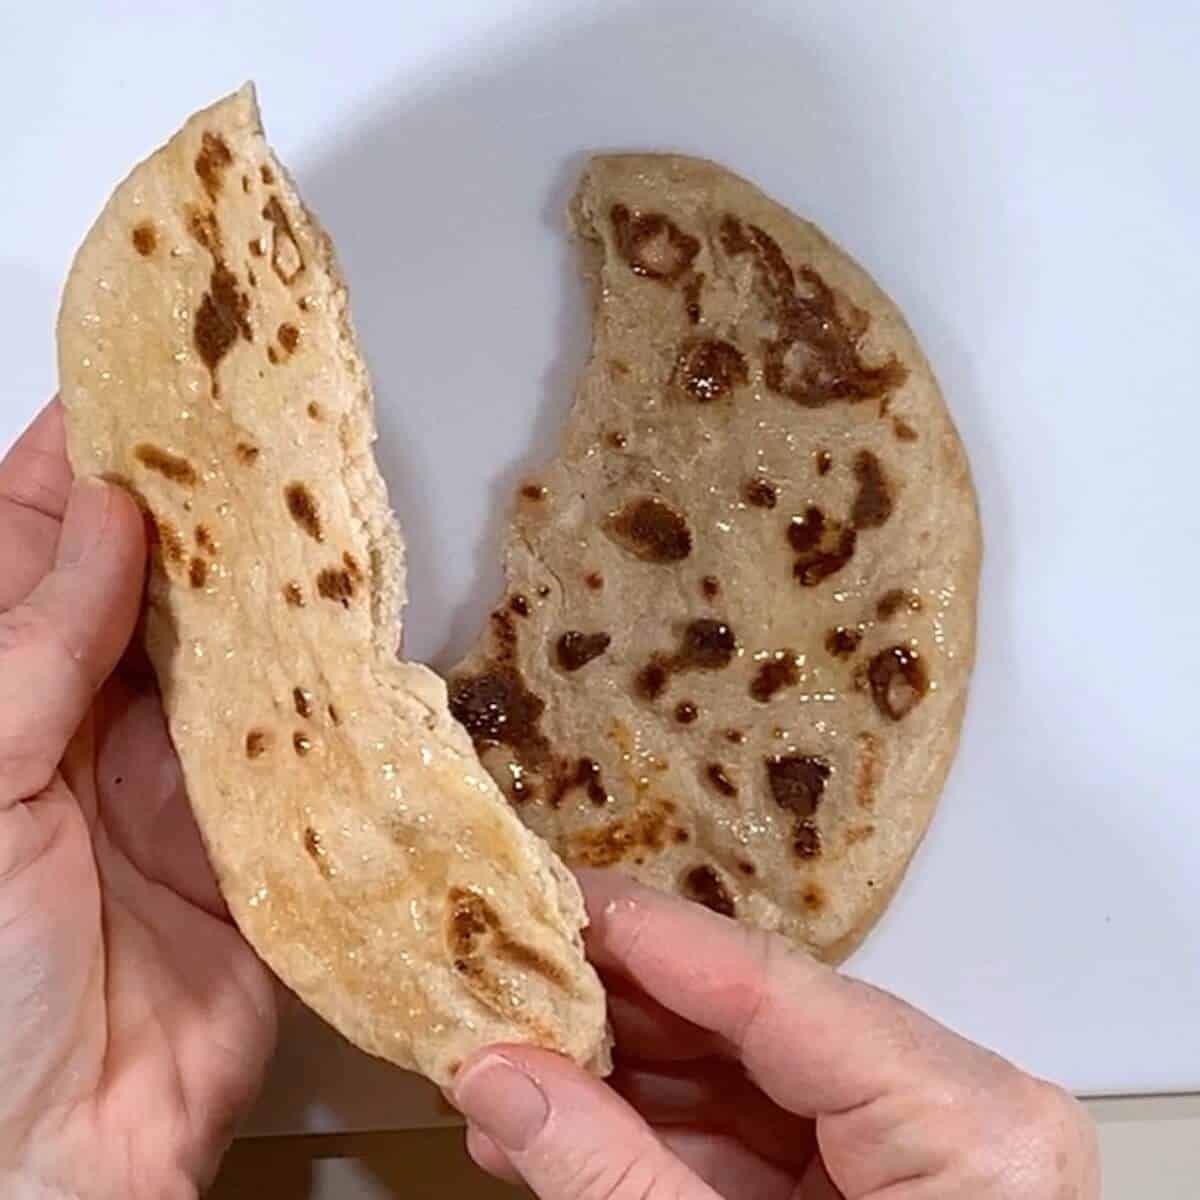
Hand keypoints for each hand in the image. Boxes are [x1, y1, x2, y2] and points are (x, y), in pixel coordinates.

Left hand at [0, 404, 275, 1198]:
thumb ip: (34, 651)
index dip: (88, 459)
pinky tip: (362, 637)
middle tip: (265, 422)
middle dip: (206, 509)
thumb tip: (111, 521)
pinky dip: (332, 700)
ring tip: (324, 503)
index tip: (145, 377)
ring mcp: (183, 784)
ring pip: (242, 658)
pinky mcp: (266, 845)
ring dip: (278, 593)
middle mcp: (88, 726)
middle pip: (156, 588)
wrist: (34, 1166)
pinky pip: (305, 753)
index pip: (39, 545)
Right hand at [455, 871, 1099, 1198]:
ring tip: (516, 1056)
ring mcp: (927, 1142)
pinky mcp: (891, 1179)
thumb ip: (610, 1175)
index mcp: (960, 1121)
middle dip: (624, 1004)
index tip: (551, 892)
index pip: (777, 984)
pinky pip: (768, 1130)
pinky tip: (571, 1122)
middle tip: (514, 972)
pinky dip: (668, 1130)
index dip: (649, 935)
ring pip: (754, 1071)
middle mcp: (959, 1106)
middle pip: (762, 1017)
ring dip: (631, 1071)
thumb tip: (489, 1072)